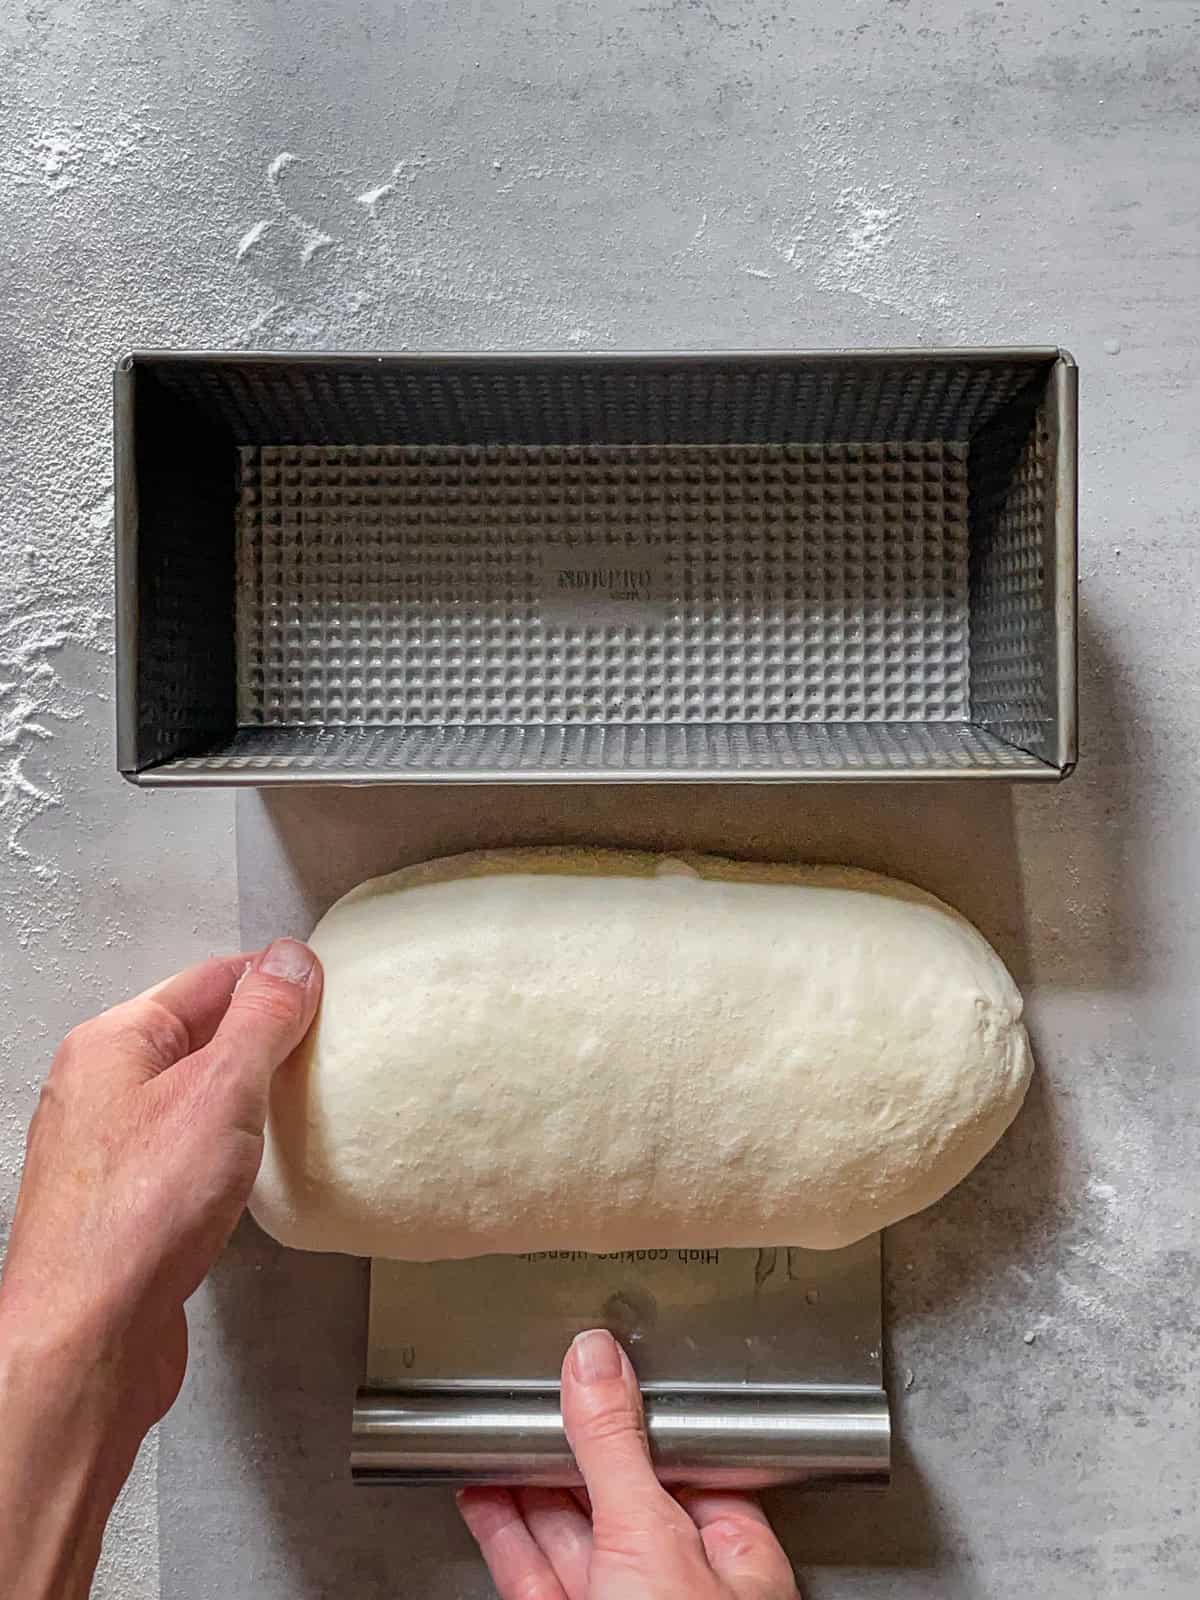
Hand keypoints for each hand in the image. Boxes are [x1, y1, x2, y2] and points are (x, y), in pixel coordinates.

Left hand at [0, 940, 321, 1599]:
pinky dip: (232, 1150)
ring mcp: (110, 1150)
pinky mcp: (130, 1206)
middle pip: (201, 1036)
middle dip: (266, 1040)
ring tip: (300, 1108)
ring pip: (196, 1097)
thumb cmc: (134, 1220)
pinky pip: (191, 1152)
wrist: (87, 1340)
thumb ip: (262, 1021)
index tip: (327, 989)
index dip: (274, 980)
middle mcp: (100, 1089)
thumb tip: (291, 962)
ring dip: (250, 1100)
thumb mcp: (221, 1092)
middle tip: (326, 1050)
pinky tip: (259, 1170)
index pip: (209, 980)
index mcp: (112, 1044)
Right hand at [458, 1328, 799, 1599]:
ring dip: (529, 1479)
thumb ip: (616, 1447)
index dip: (635, 1413)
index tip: (594, 1370)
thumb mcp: (651, 1535)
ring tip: (499, 1427)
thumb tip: (596, 1359)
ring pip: (569, 1531)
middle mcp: (679, 1585)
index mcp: (734, 1558)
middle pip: (618, 1493)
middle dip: (574, 1443)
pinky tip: (481, 1493)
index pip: (680, 1459)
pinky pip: (530, 1570)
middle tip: (535, 1388)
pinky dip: (501, 1528)